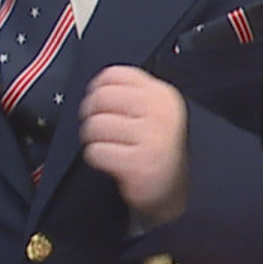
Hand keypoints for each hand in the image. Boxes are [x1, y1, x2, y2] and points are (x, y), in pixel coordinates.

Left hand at [79, 65, 188, 224]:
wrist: (172, 188)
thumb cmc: (155, 148)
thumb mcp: (151, 112)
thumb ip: (127, 93)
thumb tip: (95, 86)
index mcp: (161, 94)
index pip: (114, 75)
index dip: (96, 89)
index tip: (98, 103)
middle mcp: (160, 112)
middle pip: (100, 97)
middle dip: (91, 115)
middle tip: (98, 129)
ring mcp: (152, 138)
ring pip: (95, 125)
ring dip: (93, 139)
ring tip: (108, 146)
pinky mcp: (141, 164)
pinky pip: (97, 152)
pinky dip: (97, 158)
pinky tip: (112, 161)